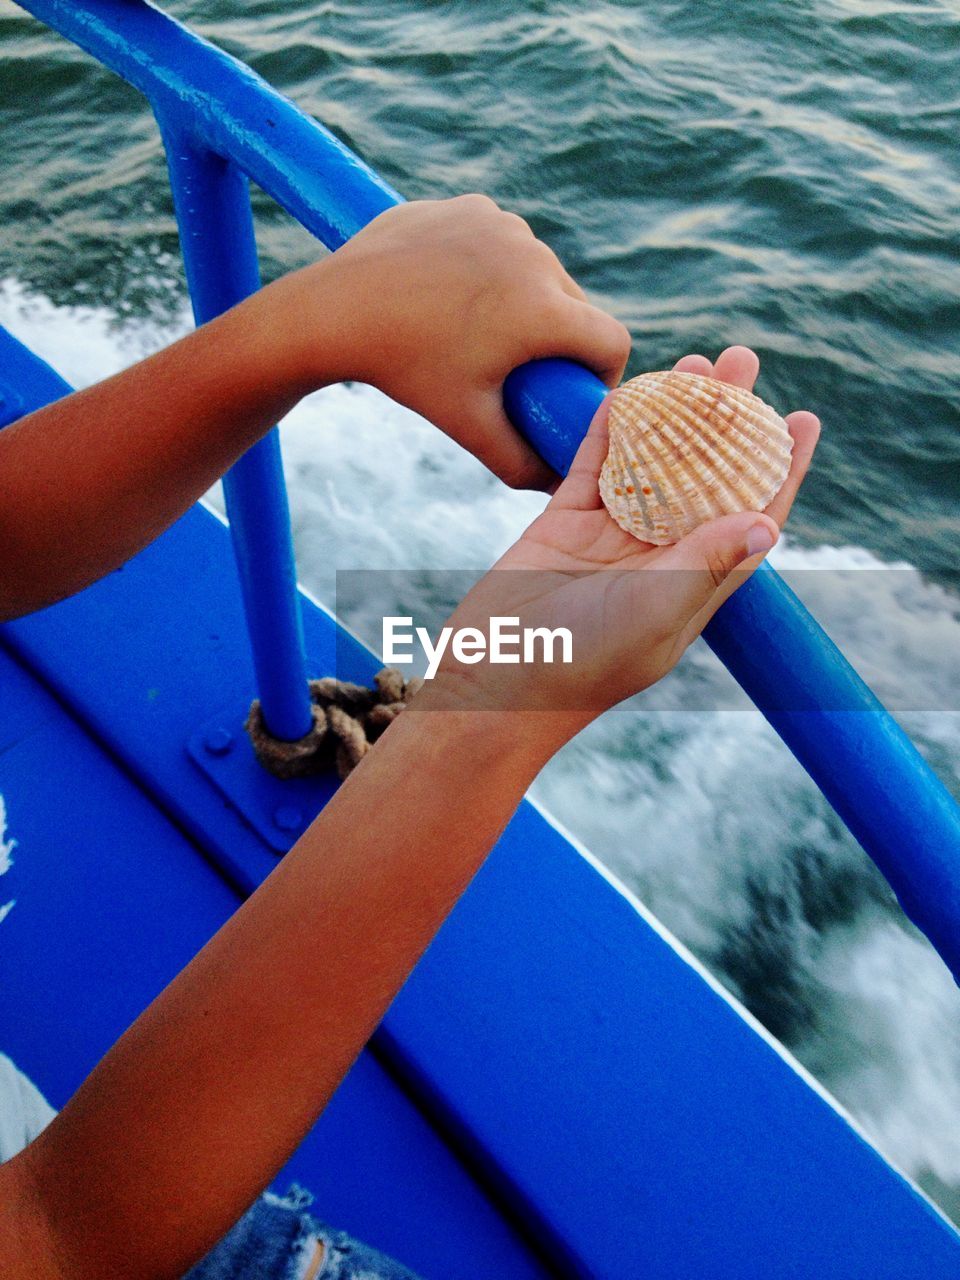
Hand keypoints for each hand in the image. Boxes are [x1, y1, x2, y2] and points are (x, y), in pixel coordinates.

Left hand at [278, 196, 630, 490]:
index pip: (611, 341)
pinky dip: (492, 264)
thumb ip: (519, 462)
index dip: (601, 373)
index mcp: (544, 310)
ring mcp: (504, 224)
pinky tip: (457, 289)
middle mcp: (535, 258)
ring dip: (527, 298)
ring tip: (480, 328)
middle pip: (576, 305)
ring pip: (540, 271)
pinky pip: (503, 241)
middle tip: (516, 368)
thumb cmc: (405, 370)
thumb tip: (557, 484)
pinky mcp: (475, 206)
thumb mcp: (467, 425)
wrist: (337, 308)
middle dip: (558, 337)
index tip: (574, 389)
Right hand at [427, 346, 819, 735]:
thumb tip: (769, 525)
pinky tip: (628, 390)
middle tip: (742, 360)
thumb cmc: (586, 662)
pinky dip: (610, 429)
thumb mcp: (656, 611)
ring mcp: (611, 537)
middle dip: (727, 418)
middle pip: (705, 473)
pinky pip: (594, 466)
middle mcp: (659, 554)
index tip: (802, 418)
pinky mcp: (563, 525)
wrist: (498, 677)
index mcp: (695, 581)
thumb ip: (707, 565)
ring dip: (675, 412)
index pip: (751, 514)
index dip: (779, 468)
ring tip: (695, 360)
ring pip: (653, 461)